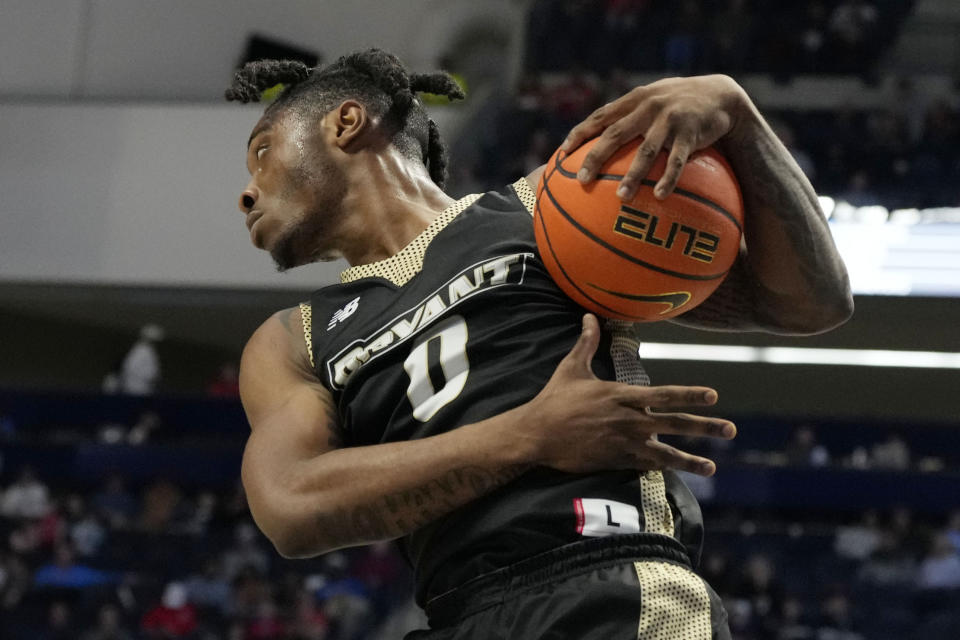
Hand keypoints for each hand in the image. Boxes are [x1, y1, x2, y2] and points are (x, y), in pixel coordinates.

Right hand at [520, 314, 735, 475]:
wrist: (538, 434)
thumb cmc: (554, 400)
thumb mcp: (571, 367)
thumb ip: (586, 342)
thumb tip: (589, 315)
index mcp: (621, 395)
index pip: (665, 394)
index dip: (690, 395)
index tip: (713, 395)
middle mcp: (629, 419)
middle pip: (674, 424)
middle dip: (705, 426)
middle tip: (731, 429)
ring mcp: (624, 442)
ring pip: (665, 453)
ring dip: (691, 459)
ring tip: (713, 466)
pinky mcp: (615, 461)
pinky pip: (645, 466)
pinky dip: (662, 469)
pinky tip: (678, 473)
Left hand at [561, 75, 748, 200]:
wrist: (722, 95)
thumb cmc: (680, 104)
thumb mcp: (654, 100)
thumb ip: (629, 116)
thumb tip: (599, 145)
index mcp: (635, 100)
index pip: (601, 116)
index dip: (580, 133)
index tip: (562, 153)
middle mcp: (648, 107)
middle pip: (615, 134)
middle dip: (596, 157)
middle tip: (582, 180)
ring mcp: (669, 120)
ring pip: (645, 150)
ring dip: (633, 175)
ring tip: (621, 197)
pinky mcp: (690, 133)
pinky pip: (677, 160)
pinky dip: (668, 179)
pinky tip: (660, 196)